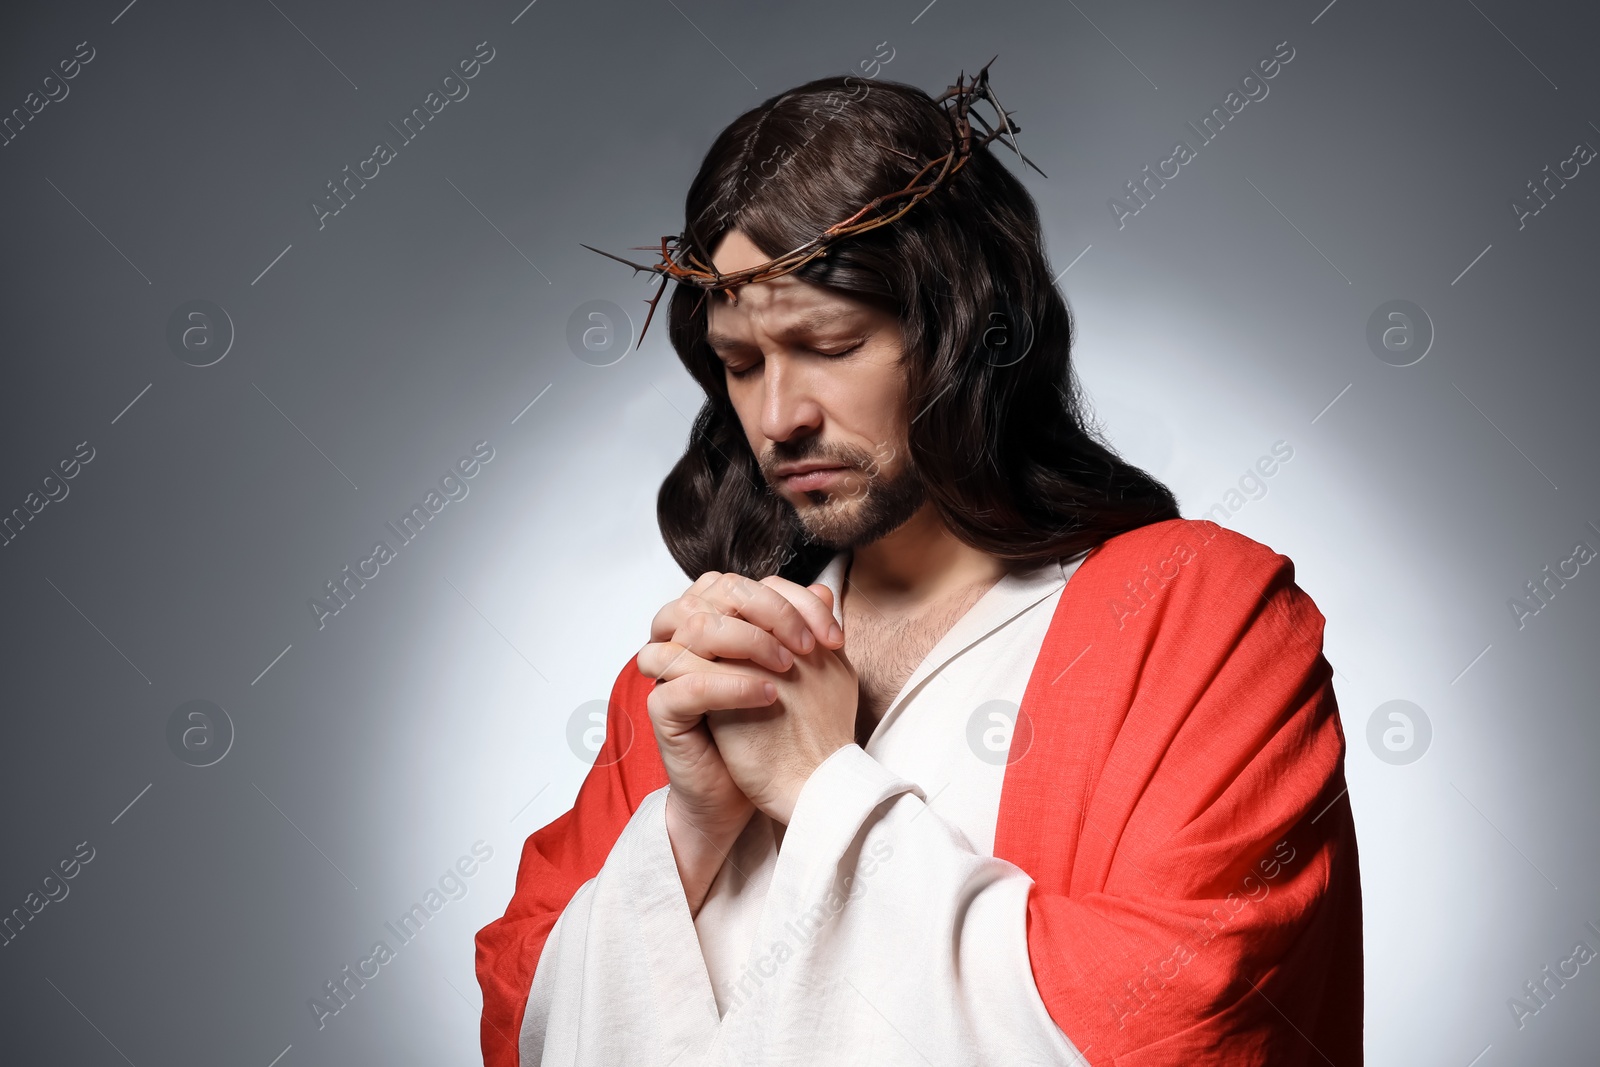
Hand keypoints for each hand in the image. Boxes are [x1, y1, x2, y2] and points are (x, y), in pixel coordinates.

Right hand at [637, 572, 845, 909]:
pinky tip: (768, 695)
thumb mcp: (799, 673)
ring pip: (694, 627)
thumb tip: (825, 591)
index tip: (831, 635)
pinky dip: (731, 684)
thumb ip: (804, 630)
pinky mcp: (662, 709)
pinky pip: (686, 683)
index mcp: (712, 621)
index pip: (740, 583)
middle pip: (713, 593)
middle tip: (808, 646)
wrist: (763, 789)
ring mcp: (668, 671)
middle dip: (769, 612)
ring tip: (788, 668)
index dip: (787, 599)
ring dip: (748, 641)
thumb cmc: (777, 727)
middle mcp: (683, 638)